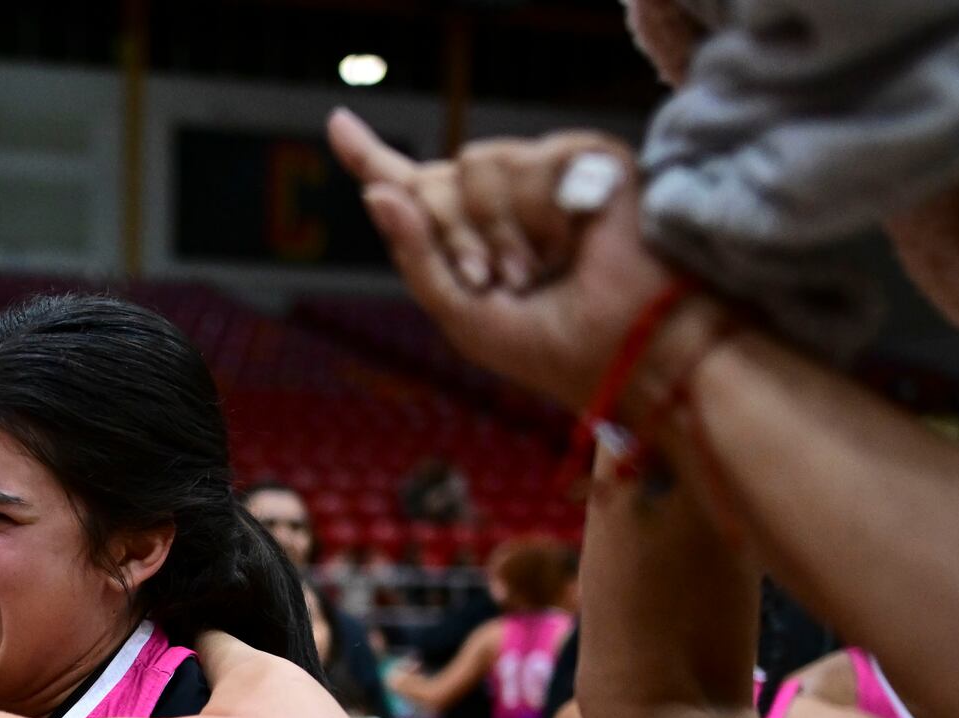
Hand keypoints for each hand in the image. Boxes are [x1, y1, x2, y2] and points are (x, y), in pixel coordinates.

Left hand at [328, 112, 686, 411]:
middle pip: (434, 176)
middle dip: (451, 237)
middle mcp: (502, 196)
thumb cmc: (547, 344)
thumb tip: (374, 192)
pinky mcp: (587, 158)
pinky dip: (539, 214)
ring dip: (498, 230)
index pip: (413, 184)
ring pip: (479, 161)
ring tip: (534, 270)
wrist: (619, 352)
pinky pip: (530, 159)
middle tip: (494, 281)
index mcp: (469, 233)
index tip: (338, 123)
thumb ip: (414, 254)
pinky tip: (567, 245)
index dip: (370, 154)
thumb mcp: (459, 311)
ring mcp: (544, 173)